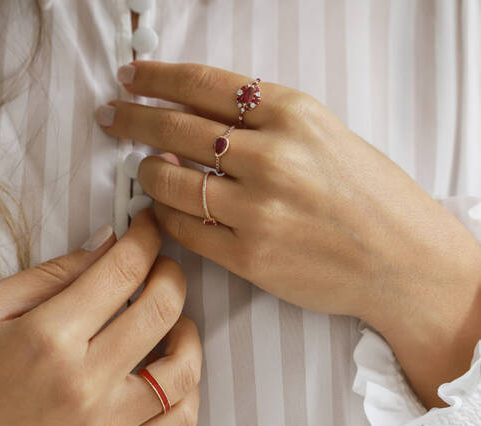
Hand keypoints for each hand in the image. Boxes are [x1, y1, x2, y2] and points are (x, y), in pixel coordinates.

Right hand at [0, 210, 200, 425]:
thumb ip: (51, 273)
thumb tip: (107, 242)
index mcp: (47, 337)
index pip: (122, 270)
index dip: (145, 238)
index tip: (149, 227)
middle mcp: (83, 383)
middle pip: (162, 309)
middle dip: (172, 273)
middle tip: (162, 267)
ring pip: (183, 369)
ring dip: (189, 331)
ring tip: (174, 320)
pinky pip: (177, 424)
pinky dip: (188, 389)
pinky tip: (171, 370)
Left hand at [97, 61, 480, 407]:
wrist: (402, 259)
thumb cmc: (368, 195)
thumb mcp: (323, 136)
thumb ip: (263, 124)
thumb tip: (196, 119)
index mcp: (292, 115)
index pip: (202, 83)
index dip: (156, 78)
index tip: (131, 77)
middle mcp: (272, 157)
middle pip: (176, 127)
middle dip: (133, 118)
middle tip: (111, 116)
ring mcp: (259, 210)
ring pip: (172, 181)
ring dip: (147, 172)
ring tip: (141, 169)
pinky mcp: (251, 256)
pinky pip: (186, 229)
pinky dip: (165, 216)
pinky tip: (161, 208)